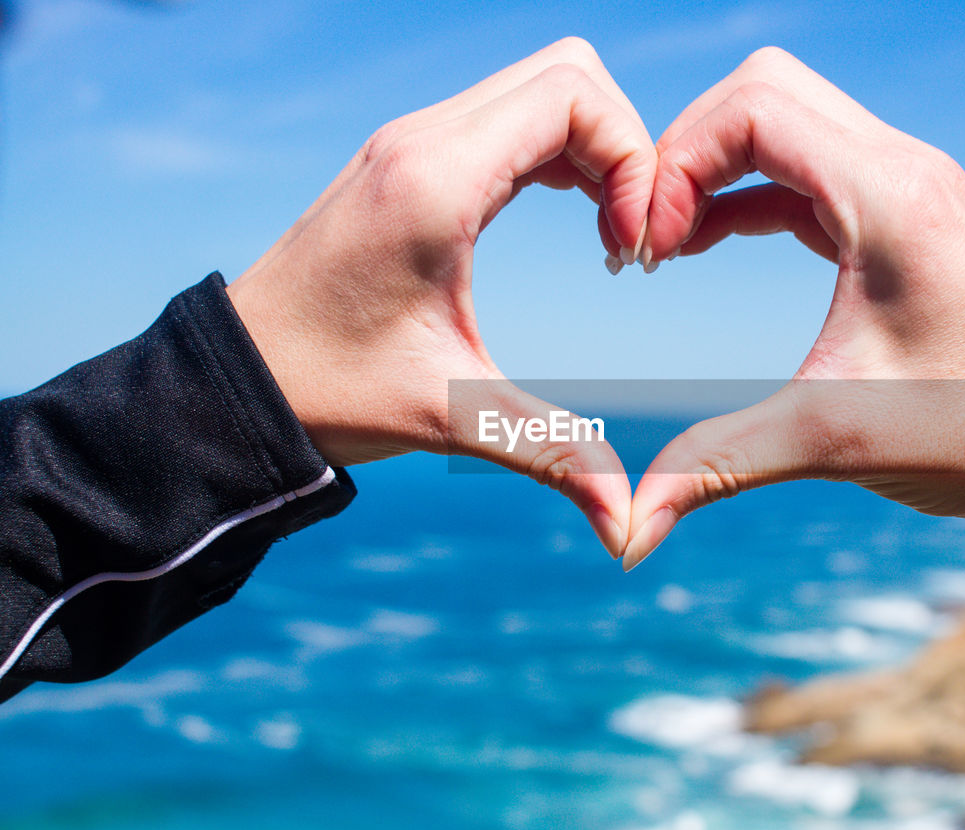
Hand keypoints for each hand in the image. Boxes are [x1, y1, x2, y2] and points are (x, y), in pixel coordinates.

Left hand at [227, 38, 655, 557]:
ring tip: (606, 238)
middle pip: (570, 74)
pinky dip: (559, 152)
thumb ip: (551, 453)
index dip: (633, 162)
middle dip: (625, 147)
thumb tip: (627, 525)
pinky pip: (510, 116)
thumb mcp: (451, 417)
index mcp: (435, 180)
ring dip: (594, 150)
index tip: (629, 253)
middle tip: (628, 240)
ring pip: (543, 87)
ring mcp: (413, 141)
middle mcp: (423, 139)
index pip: (574, 97)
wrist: (236, 381)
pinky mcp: (409, 159)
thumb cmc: (329, 391)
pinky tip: (570, 220)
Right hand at [624, 48, 964, 567]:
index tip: (646, 251)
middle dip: (687, 150)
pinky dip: (747, 193)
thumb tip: (627, 528)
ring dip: (715, 168)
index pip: (753, 110)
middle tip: (649, 236)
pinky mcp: (905, 216)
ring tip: (667, 246)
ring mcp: (910, 185)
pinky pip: (806, 169)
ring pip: (785, 120)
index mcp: (893, 197)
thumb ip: (715, 465)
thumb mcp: (829, 440)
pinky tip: (706, 244)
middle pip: (764, 90)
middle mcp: (906, 168)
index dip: (676, 165)